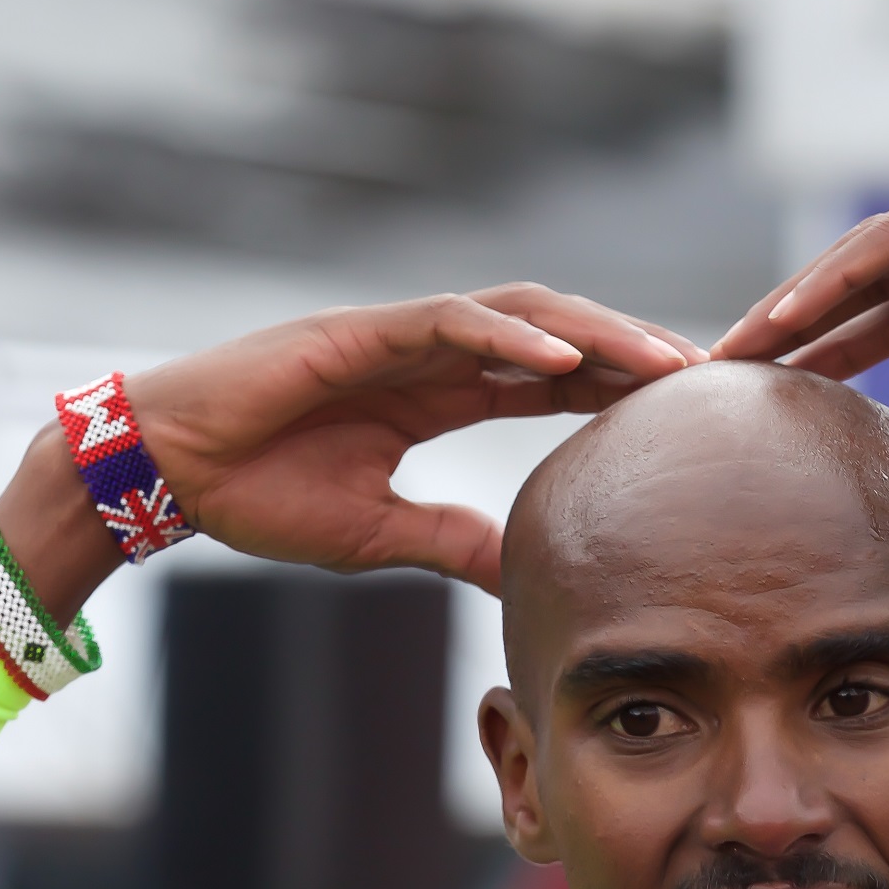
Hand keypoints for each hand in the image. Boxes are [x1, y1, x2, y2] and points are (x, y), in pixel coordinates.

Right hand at [0, 285, 702, 609]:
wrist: (170, 474)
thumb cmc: (261, 496)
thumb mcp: (382, 533)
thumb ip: (454, 539)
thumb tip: (520, 571)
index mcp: (442, 393)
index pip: (556, 384)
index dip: (625, 394)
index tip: (693, 420)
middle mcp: (434, 354)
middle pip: (560, 339)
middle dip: (637, 354)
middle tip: (717, 378)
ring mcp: (399, 337)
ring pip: (521, 316)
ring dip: (598, 335)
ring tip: (666, 360)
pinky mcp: (360, 334)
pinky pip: (450, 323)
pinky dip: (512, 337)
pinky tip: (567, 360)